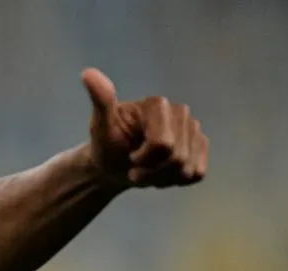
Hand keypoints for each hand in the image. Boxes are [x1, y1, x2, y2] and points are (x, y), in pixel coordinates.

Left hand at [81, 68, 208, 188]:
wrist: (114, 164)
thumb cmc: (106, 145)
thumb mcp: (100, 128)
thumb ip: (101, 102)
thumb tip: (87, 73)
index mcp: (158, 104)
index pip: (163, 145)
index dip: (143, 160)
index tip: (130, 156)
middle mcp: (180, 112)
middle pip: (176, 159)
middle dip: (152, 172)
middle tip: (135, 167)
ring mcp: (193, 129)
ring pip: (186, 169)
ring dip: (161, 178)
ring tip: (146, 169)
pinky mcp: (200, 146)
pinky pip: (196, 174)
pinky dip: (175, 181)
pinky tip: (160, 171)